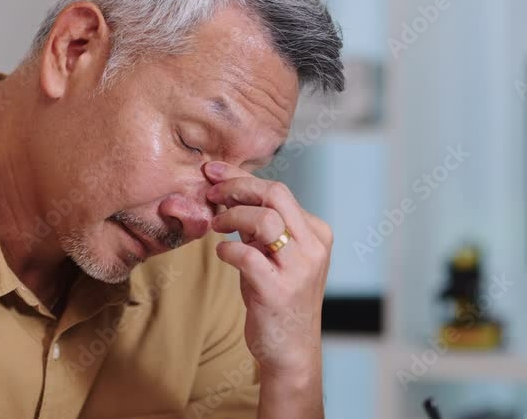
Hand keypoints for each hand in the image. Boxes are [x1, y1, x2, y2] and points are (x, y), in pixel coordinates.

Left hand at [203, 160, 331, 375]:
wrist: (291, 351)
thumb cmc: (277, 299)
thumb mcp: (274, 256)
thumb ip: (259, 227)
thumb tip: (228, 192)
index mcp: (316, 233)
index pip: (279, 191)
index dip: (242, 179)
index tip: (215, 174)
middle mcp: (313, 247)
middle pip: (276, 195)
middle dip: (237, 187)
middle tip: (211, 192)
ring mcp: (299, 269)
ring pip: (265, 220)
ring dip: (232, 217)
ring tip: (216, 226)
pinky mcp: (278, 291)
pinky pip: (247, 256)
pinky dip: (227, 249)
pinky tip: (221, 253)